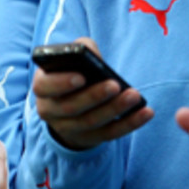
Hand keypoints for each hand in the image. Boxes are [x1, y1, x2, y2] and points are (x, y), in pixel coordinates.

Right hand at [33, 37, 151, 149]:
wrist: (70, 104)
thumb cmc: (73, 73)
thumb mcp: (71, 59)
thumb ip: (80, 49)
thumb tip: (93, 55)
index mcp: (43, 86)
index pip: (44, 86)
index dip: (61, 83)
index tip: (81, 77)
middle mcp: (50, 110)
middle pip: (70, 107)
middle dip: (94, 96)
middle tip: (115, 85)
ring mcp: (67, 127)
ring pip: (90, 122)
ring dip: (114, 109)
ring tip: (134, 95)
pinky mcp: (88, 138)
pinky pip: (109, 134)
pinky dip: (129, 124)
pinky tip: (146, 112)